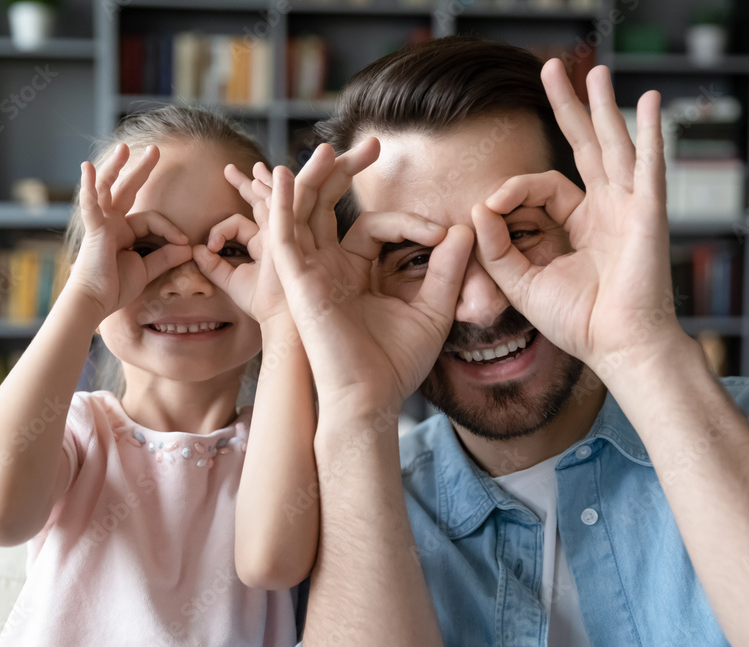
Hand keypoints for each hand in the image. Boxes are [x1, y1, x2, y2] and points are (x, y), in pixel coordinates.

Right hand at [67, 143, 191, 319]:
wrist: (95, 301)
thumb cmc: (115, 287)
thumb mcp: (147, 269)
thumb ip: (166, 257)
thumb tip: (189, 248)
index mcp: (124, 232)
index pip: (152, 220)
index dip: (170, 229)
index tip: (184, 242)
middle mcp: (111, 223)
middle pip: (127, 190)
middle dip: (141, 170)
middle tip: (155, 150)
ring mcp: (100, 223)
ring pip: (108, 189)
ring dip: (116, 167)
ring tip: (124, 148)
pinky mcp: (93, 229)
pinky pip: (91, 204)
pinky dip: (89, 187)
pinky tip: (88, 169)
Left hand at [193, 158, 299, 325]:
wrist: (284, 319)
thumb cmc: (264, 305)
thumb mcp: (232, 282)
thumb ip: (213, 266)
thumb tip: (195, 250)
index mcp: (266, 244)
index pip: (241, 223)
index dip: (219, 230)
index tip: (209, 246)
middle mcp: (279, 235)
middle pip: (263, 201)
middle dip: (248, 184)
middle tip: (231, 170)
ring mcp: (286, 233)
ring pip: (275, 197)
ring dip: (266, 180)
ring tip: (256, 167)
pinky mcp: (289, 233)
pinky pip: (281, 204)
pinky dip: (274, 188)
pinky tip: (268, 173)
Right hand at [265, 140, 474, 412]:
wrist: (371, 399)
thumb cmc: (397, 364)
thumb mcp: (433, 308)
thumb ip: (448, 270)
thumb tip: (464, 230)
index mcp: (357, 274)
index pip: (376, 227)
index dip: (411, 223)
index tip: (442, 237)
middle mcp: (330, 269)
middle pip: (329, 209)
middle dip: (344, 174)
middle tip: (372, 145)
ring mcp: (310, 275)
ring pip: (304, 214)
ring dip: (312, 179)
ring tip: (326, 149)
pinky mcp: (297, 283)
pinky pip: (284, 237)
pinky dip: (283, 206)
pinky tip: (287, 177)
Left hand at [472, 61, 682, 373]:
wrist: (616, 347)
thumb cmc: (578, 321)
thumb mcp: (523, 282)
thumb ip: (498, 247)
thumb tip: (478, 208)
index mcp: (580, 223)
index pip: (542, 187)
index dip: (512, 190)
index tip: (488, 208)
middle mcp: (606, 208)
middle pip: (583, 145)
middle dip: (566, 107)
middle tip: (550, 70)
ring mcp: (629, 207)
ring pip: (612, 145)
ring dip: (602, 107)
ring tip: (594, 71)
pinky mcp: (648, 213)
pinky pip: (649, 166)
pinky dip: (651, 133)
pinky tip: (650, 103)